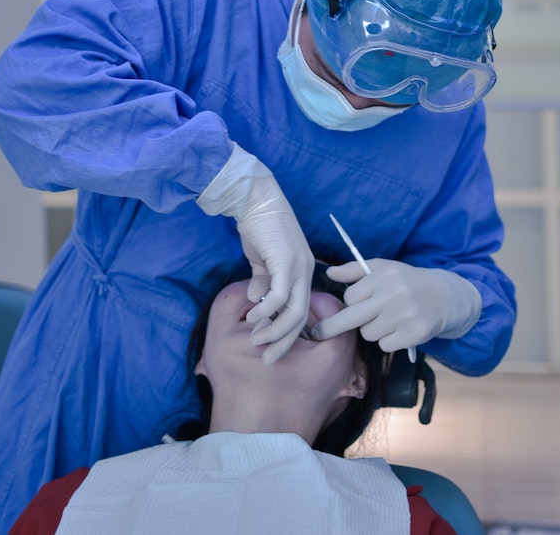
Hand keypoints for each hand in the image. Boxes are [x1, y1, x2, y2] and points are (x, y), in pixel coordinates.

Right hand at [197, 144, 313, 363]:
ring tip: (256, 340)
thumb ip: (262, 281)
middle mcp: (306, 271)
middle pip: (301, 318)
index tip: (271, 348)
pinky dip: (266, 311)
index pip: (302, 311)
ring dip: (274, 331)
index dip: (288, 333)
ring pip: (294, 312)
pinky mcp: (285, 262)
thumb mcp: (262, 260)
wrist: (255, 199)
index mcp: (303, 272)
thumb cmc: (259, 226)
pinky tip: (252, 317)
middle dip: (284, 343)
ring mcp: (298, 267)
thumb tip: (257, 301)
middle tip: (267, 359)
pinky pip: (279, 296)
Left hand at [309, 259, 481, 352]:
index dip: (352, 301)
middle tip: (315, 333)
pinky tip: (398, 328)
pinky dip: (388, 340)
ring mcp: (405, 315)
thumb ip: (354, 270)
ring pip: (368, 333)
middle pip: (352, 317)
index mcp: (384, 275)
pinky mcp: (414, 334)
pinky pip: (385, 345)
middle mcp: (394, 294)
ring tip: (387, 318)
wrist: (442, 296)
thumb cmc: (405, 281)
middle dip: (331, 327)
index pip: (351, 297)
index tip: (359, 301)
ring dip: (372, 329)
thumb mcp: (382, 268)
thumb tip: (330, 273)